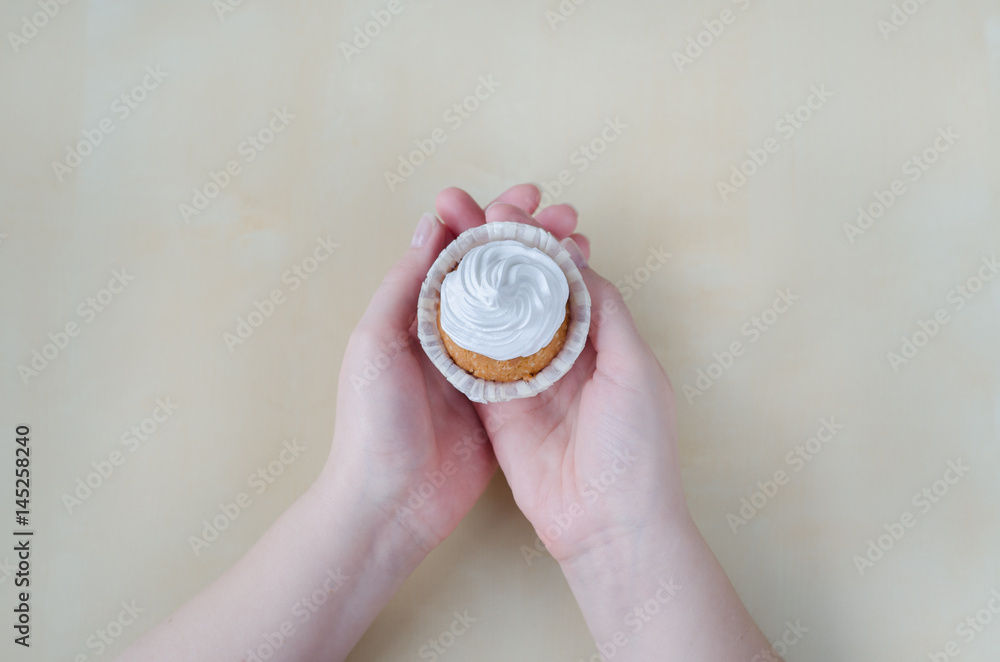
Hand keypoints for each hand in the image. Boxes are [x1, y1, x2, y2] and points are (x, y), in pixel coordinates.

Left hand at [326, 185, 579, 554]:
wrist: (392, 501)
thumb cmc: (373, 422)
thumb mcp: (376, 342)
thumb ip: (406, 284)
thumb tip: (434, 222)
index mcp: (419, 314)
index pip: (459, 252)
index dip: (491, 220)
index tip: (526, 196)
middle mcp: (453, 333)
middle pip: (498, 273)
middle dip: (531, 238)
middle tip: (566, 217)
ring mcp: (482, 365)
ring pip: (521, 305)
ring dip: (550, 271)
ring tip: (582, 245)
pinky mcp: (506, 398)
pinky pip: (535, 351)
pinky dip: (558, 322)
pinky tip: (583, 299)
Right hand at [434, 185, 687, 565]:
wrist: (609, 524)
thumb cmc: (636, 448)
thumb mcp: (634, 368)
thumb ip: (606, 312)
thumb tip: (574, 260)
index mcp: (599, 337)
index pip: (561, 275)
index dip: (534, 240)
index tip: (507, 208)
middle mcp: (559, 353)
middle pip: (520, 289)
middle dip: (493, 250)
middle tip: (460, 210)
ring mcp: (525, 379)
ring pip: (493, 318)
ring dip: (469, 280)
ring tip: (441, 238)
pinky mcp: (496, 409)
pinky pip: (472, 363)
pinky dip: (455, 331)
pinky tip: (434, 295)